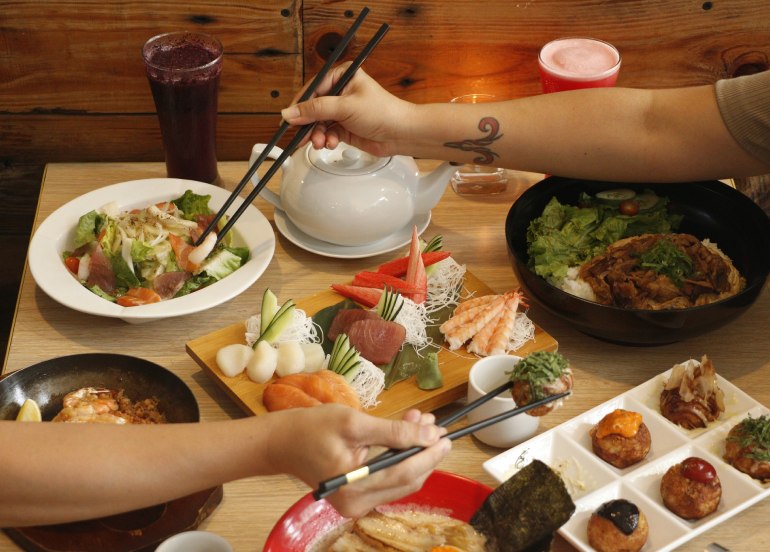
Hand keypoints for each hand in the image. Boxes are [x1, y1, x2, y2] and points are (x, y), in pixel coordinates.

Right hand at [267, 404, 449, 517]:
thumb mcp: (354, 423)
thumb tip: (428, 435)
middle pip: (406, 480)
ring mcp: (356, 504)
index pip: (404, 473)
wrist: (281, 443)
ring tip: (421, 425)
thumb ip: (393, 431)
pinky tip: (405, 436)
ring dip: (414, 453)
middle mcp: (356, 504)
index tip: (446, 436)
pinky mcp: (356, 498)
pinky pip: (388, 480)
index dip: (429, 454)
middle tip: (434, 425)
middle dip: (424, 452)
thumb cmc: (311, 428)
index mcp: (353, 488)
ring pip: (400, 480)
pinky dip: (400, 459)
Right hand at [280, 63, 414, 156]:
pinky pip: (327, 133)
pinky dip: (326, 139)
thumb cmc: (382, 112)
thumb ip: (315, 110)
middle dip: (309, 124)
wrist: (401, 134)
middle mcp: (341, 91)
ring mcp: (343, 110)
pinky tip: (331, 143)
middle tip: (301, 135)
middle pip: (314, 107)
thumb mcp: (345, 107)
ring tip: (320, 142)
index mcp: (342, 76)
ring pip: (319, 123)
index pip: (313, 88)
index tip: (289, 118)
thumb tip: (290, 113)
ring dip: (317, 134)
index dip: (300, 105)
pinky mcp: (345, 127)